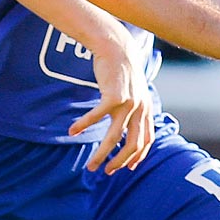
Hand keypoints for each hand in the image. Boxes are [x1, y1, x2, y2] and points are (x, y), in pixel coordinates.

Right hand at [66, 35, 153, 173]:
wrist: (116, 46)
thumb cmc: (121, 71)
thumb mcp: (133, 91)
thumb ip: (133, 107)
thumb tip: (126, 125)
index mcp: (146, 109)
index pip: (146, 139)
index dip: (138, 156)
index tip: (127, 168)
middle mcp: (140, 108)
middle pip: (132, 144)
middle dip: (119, 161)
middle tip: (106, 172)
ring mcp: (129, 102)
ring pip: (114, 136)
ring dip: (102, 153)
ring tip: (91, 165)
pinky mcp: (114, 95)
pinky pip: (97, 116)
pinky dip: (84, 125)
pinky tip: (72, 131)